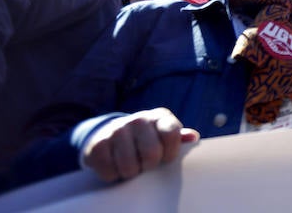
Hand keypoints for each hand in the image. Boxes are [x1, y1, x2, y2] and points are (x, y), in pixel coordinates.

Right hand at [82, 108, 199, 181]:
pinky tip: (115, 165)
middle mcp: (138, 120)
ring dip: (131, 172)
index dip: (170, 153)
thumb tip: (193, 137)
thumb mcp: (165, 135)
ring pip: (129, 167)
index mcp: (160, 117)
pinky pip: (109, 172)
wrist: (110, 134)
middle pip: (151, 154)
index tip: (166, 158)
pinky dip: (113, 175)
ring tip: (131, 165)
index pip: (171, 135)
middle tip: (145, 163)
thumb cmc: (147, 139)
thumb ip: (179, 138)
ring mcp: (117, 130)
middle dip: (149, 165)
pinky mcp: (98, 144)